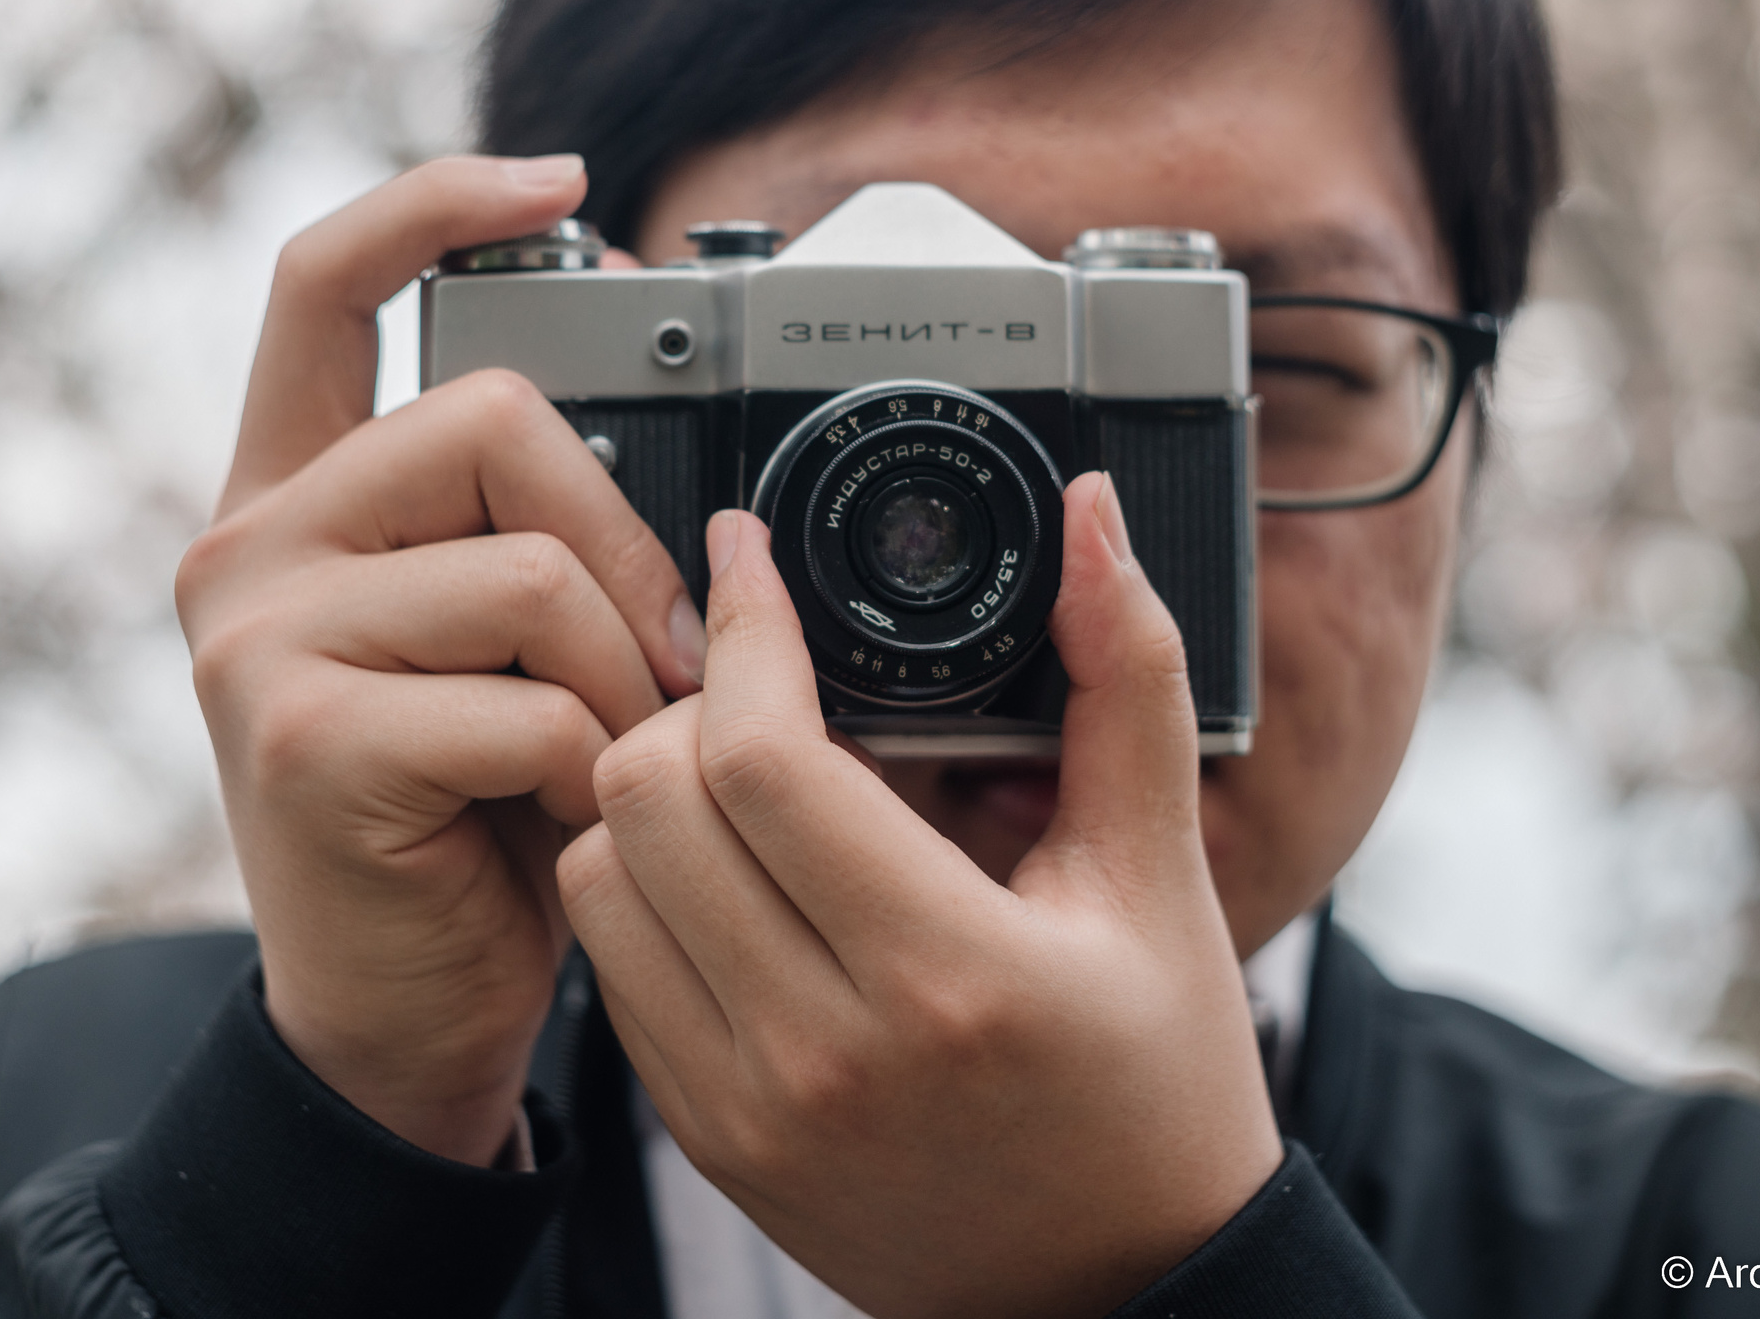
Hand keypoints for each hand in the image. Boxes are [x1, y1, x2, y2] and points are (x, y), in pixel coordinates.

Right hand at [177, 153, 706, 1163]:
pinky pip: (529, 697)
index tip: (553, 176)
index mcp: (292, 489)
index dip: (434, 197)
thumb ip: (514, 510)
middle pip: (491, 415)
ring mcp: (259, 639)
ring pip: (533, 566)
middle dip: (621, 535)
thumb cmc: (469, 812)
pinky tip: (567, 814)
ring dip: (625, 674)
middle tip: (656, 654)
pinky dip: (596, 760)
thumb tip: (646, 388)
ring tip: (615, 752)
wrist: (394, 1024)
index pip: (322, 278)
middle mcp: (249, 543)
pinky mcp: (303, 740)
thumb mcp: (484, 632)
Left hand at [557, 476, 1283, 1318]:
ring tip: (743, 768)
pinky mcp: (709, 1141)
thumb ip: (1127, 675)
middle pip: (647, 797)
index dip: (741, 627)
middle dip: (692, 697)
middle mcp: (823, 1050)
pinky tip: (730, 865)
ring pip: (600, 871)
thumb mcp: (1158, 870)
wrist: (1120, 1297)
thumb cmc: (1155, 1081)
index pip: (761, 759)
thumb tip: (1094, 518)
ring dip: (654, 792)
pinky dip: (646, 885)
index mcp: (944, 970)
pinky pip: (611, 966)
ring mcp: (749, 1107)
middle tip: (760, 673)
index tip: (747, 555)